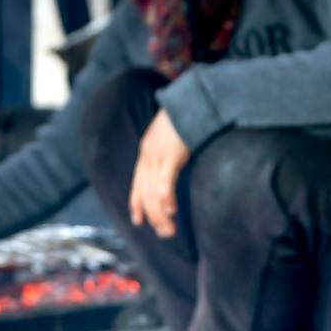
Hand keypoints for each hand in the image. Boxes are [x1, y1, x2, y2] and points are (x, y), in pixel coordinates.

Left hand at [128, 109, 191, 238]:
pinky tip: (170, 211)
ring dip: (159, 214)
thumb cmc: (187, 118)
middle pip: (144, 192)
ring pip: (152, 191)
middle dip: (152, 216)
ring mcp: (158, 154)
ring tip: (169, 230)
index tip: (138, 221)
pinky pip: (165, 180)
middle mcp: (148, 155)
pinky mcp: (172, 153)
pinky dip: (165, 197)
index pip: (137, 183)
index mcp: (147, 152)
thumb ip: (169, 155)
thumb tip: (174, 168)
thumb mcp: (172, 138)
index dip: (136, 203)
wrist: (194, 97)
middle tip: (164, 233)